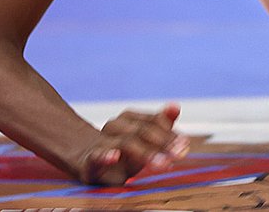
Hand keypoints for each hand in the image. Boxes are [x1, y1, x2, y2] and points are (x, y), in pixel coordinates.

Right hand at [76, 104, 190, 183]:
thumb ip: (161, 124)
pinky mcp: (89, 161)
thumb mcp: (142, 139)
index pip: (153, 121)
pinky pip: (96, 157)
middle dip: (164, 143)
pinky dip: (105, 156)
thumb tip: (175, 106)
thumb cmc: (121, 151)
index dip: (170, 132)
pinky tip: (114, 157)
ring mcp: (101, 143)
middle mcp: (115, 127)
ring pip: (125, 143)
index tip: (185, 144)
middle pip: (143, 131)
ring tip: (162, 162)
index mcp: (129, 119)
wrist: (84, 160)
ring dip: (145, 153)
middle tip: (179, 154)